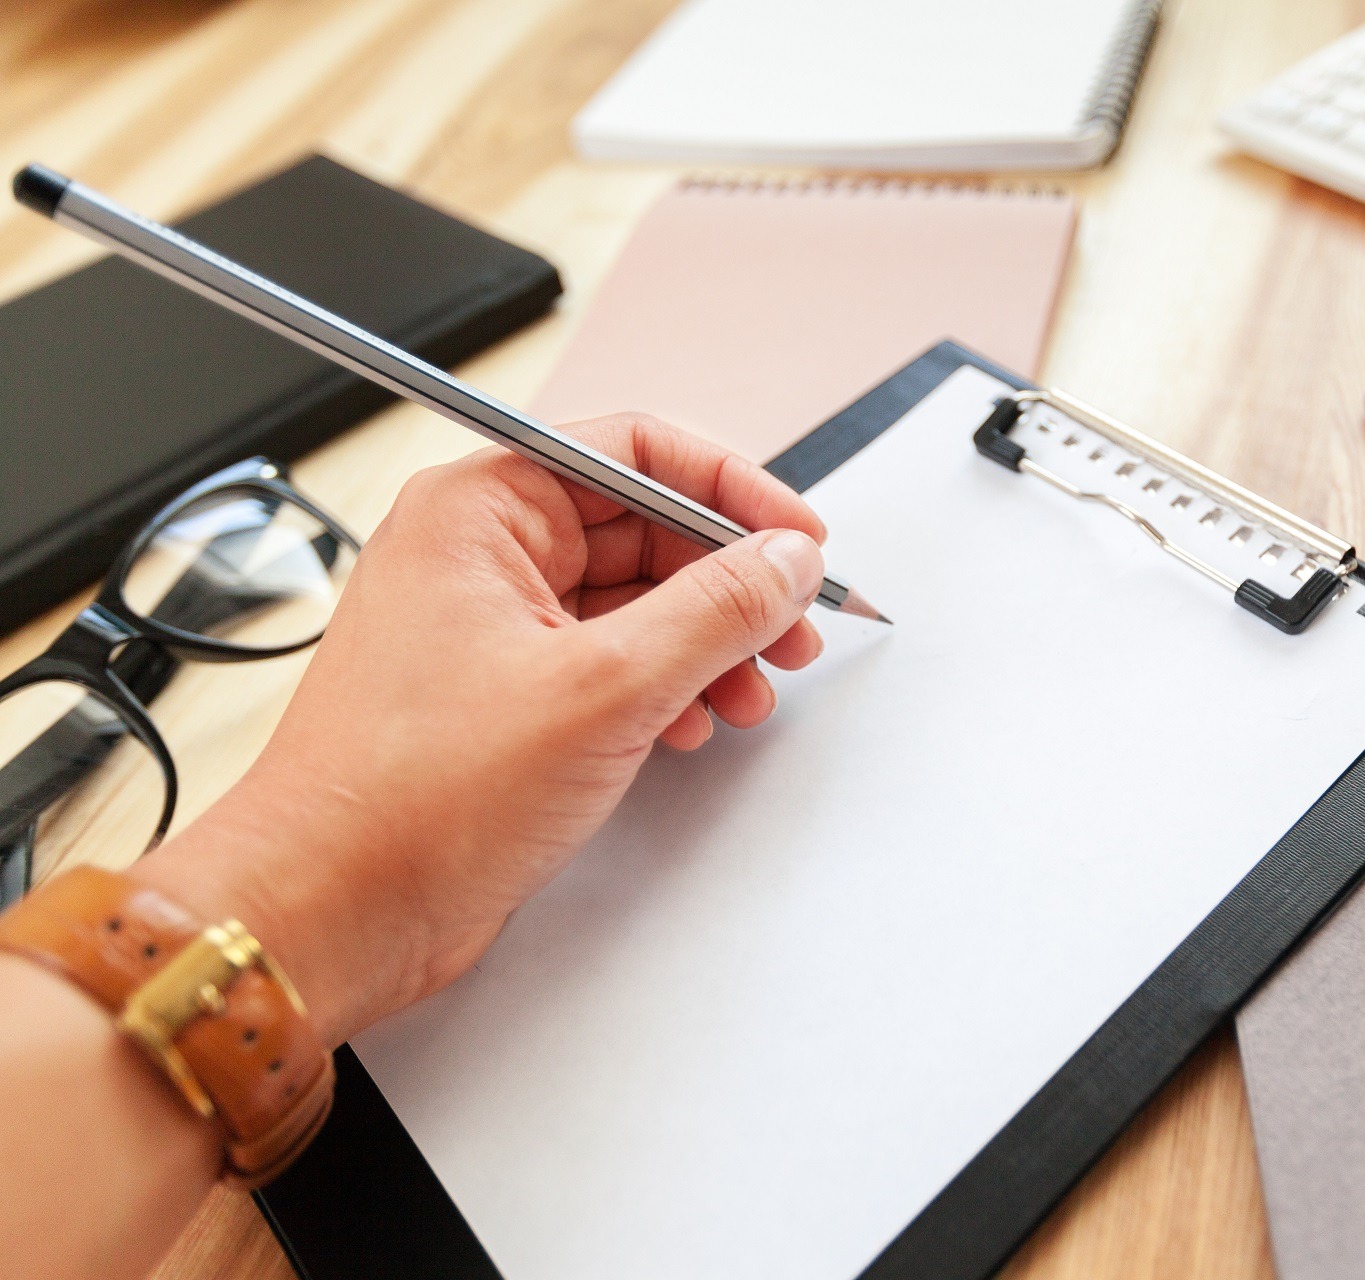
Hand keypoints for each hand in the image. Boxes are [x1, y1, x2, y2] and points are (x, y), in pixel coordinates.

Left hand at [133, 414, 828, 1044]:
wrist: (332, 911)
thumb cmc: (412, 798)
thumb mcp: (605, 688)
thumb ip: (715, 612)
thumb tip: (784, 563)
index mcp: (480, 509)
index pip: (637, 452)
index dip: (732, 490)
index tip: (797, 541)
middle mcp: (480, 554)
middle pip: (644, 528)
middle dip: (728, 584)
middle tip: (791, 630)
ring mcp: (490, 627)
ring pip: (634, 601)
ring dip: (706, 645)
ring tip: (750, 694)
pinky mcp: (504, 695)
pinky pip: (609, 662)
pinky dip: (665, 688)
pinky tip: (692, 727)